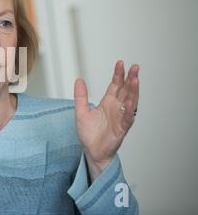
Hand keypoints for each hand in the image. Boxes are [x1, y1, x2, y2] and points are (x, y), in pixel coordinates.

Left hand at [74, 61, 138, 181]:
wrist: (91, 151)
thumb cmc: (89, 133)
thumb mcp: (81, 111)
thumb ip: (80, 96)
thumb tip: (79, 80)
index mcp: (108, 102)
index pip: (116, 85)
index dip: (119, 74)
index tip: (120, 63)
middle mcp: (117, 108)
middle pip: (126, 90)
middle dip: (131, 78)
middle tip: (135, 67)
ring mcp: (121, 118)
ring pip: (131, 102)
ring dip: (134, 91)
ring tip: (135, 80)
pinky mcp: (122, 129)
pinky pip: (127, 119)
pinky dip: (129, 110)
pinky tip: (130, 102)